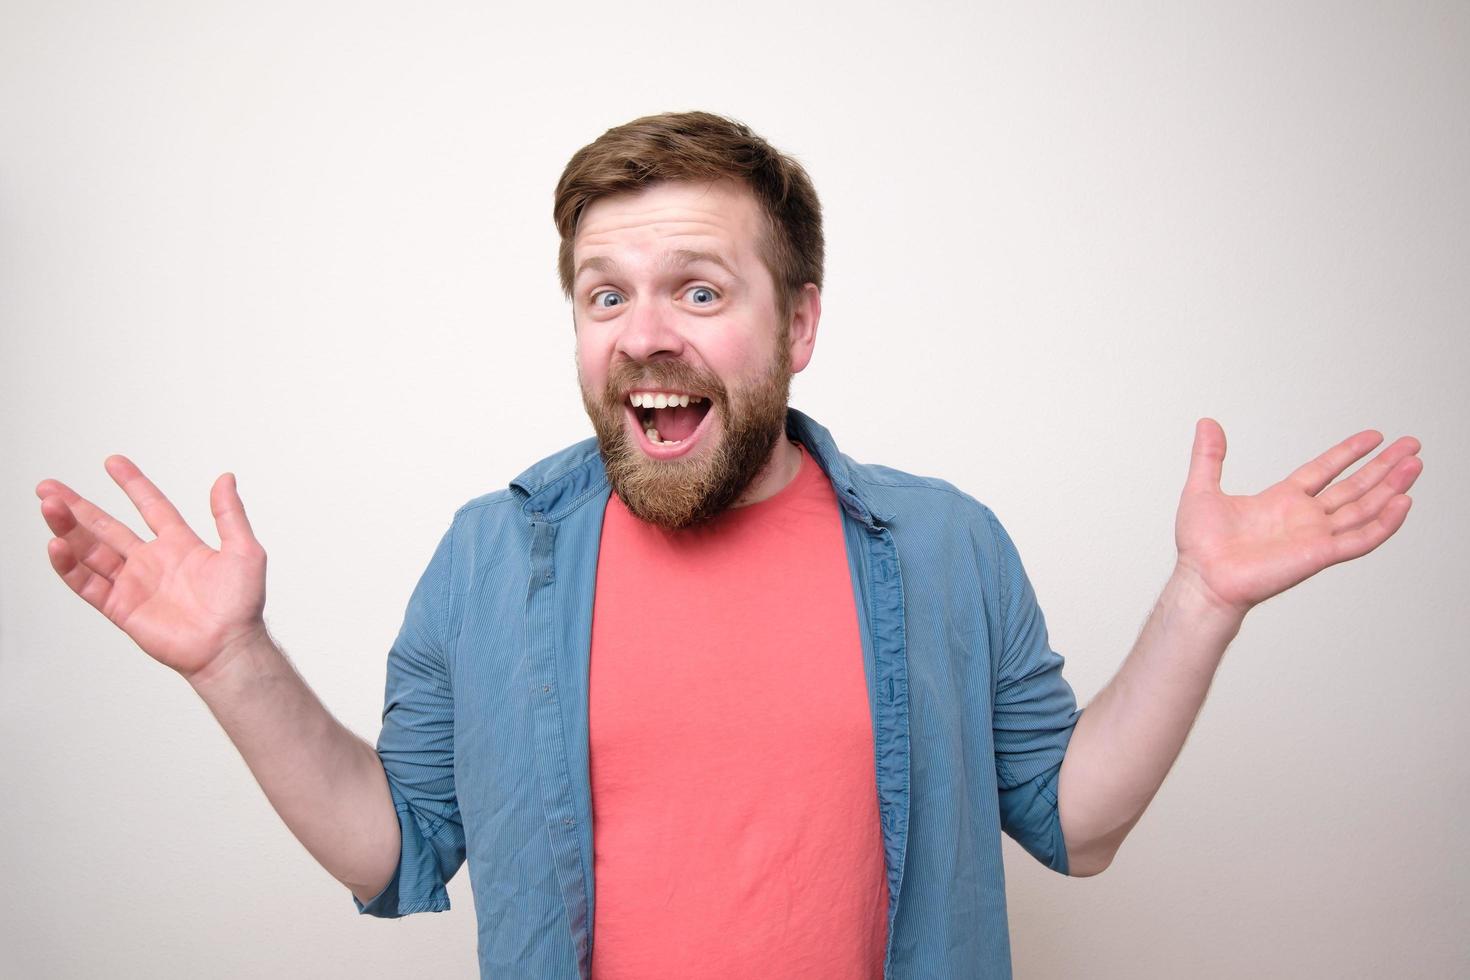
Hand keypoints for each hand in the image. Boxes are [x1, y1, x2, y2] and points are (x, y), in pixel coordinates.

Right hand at [36, 456, 267, 679]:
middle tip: (50, 487)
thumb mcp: (244, 551)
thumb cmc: (241, 606)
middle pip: (107, 526)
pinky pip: (88, 583)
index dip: (132, 484)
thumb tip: (226, 478)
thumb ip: (230, 514)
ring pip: (91, 551)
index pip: (150, 506)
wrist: (228, 646)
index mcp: (180, 544)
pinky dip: (70, 566)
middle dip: (78, 506)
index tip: (113, 462)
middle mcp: (152, 561)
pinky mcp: (121, 607)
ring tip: (49, 506)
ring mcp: (134, 583)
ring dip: (68, 529)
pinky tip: (57, 545)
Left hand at [1174, 419, 1421, 618]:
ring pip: (1364, 508)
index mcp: (1282, 501)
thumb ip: (1208, 456)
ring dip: (1391, 488)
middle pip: (1354, 487)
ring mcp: (1315, 536)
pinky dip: (1384, 523)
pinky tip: (1403, 503)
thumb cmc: (1200, 546)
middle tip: (1411, 445)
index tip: (1373, 437)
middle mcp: (1304, 518)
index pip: (1324, 471)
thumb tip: (1206, 423)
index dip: (1349, 453)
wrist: (1203, 579)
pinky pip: (1360, 539)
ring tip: (1415, 465)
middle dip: (1383, 467)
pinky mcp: (1320, 555)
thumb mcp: (1202, 489)